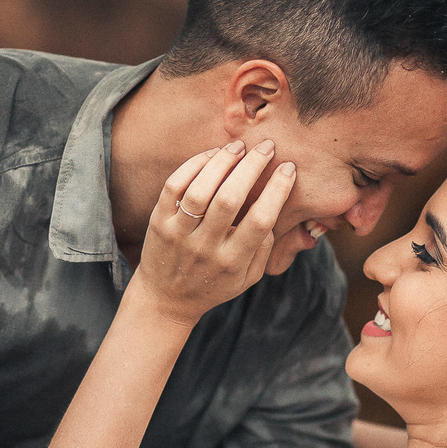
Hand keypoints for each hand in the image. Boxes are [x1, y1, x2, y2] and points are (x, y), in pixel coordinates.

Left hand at [132, 139, 294, 325]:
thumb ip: (264, 249)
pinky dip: (193, 165)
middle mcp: (205, 248)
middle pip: (230, 199)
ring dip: (222, 161)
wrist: (165, 301)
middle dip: (252, 167)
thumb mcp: (247, 278)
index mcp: (232, 262)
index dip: (277, 190)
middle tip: (267, 147)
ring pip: (200, 190)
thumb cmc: (215, 285)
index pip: (260, 221)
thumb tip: (273, 207)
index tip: (288, 168)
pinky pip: (174, 186)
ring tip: (238, 146)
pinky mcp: (158, 223)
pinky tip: (211, 155)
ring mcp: (179, 235)